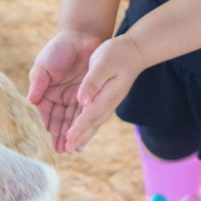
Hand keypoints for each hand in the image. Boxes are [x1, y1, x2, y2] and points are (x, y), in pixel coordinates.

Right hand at [27, 31, 103, 152]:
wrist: (82, 37)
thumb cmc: (59, 49)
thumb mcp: (44, 65)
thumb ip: (38, 83)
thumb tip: (29, 101)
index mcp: (44, 92)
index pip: (42, 113)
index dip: (42, 126)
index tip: (42, 139)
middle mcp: (57, 98)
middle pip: (56, 121)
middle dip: (57, 136)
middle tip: (59, 151)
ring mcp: (72, 98)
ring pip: (70, 120)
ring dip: (69, 135)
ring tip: (69, 150)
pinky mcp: (86, 97)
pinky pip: (84, 114)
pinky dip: (83, 125)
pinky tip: (83, 137)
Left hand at [64, 34, 144, 151]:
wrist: (134, 51)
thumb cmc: (117, 54)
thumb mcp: (102, 64)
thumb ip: (92, 83)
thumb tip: (83, 101)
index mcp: (106, 95)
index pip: (89, 115)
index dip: (78, 128)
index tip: (68, 139)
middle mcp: (109, 102)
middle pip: (92, 123)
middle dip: (79, 137)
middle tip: (66, 150)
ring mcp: (109, 101)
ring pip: (94, 122)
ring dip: (83, 135)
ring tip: (73, 147)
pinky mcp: (107, 98)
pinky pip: (96, 116)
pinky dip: (88, 126)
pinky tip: (83, 132)